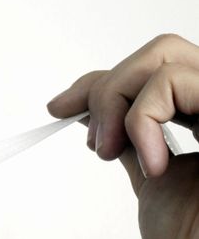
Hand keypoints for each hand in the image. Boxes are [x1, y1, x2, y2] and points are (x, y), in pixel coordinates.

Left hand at [46, 33, 198, 238]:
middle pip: (166, 51)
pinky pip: (179, 80)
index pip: (161, 70)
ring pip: (169, 56)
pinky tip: (149, 166)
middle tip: (93, 142)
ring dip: (118, 100)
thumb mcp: (158, 187)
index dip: (105, 81)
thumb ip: (136, 142)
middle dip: (109, 85)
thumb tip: (95, 111)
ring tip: (111, 154)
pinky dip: (143, 116)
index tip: (59, 108)